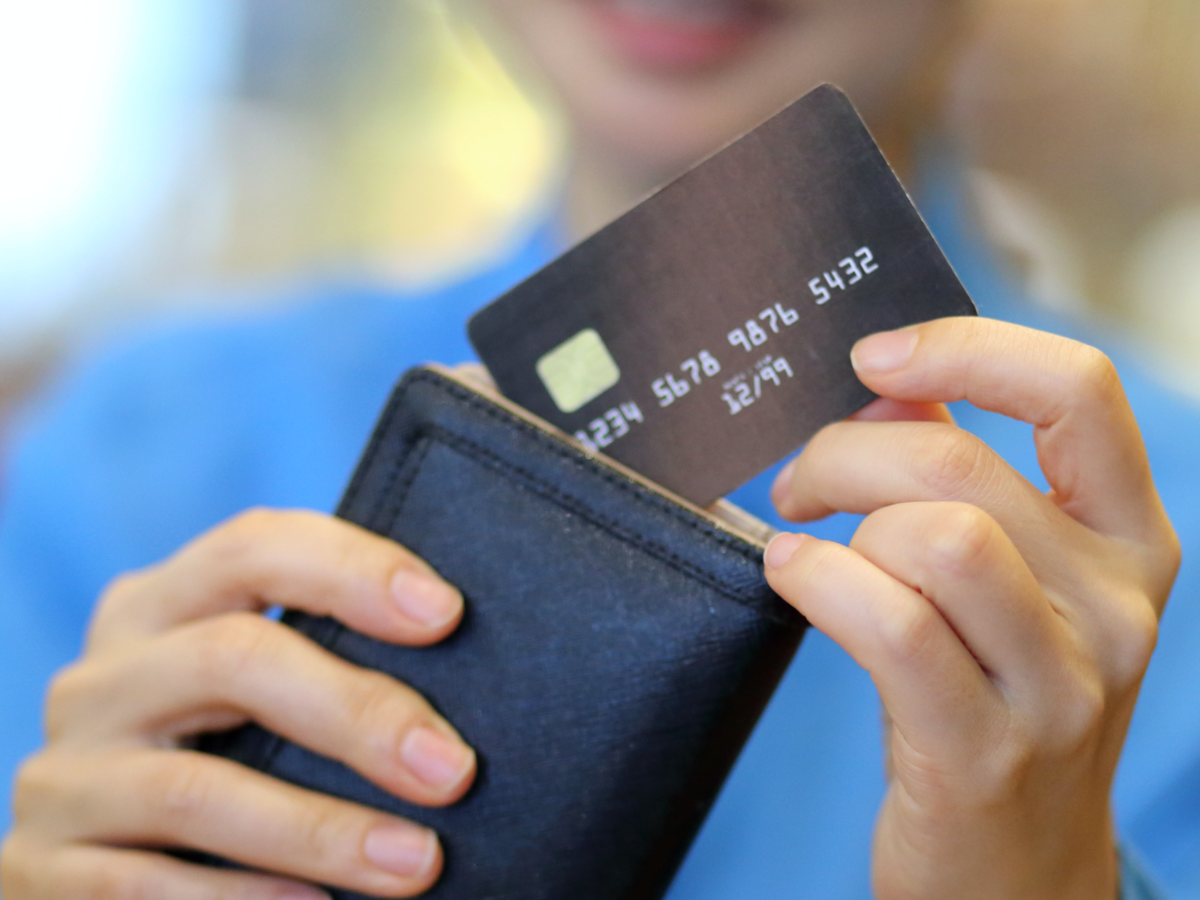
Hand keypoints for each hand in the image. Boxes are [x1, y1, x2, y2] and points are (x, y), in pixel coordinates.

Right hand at [1, 509, 474, 898]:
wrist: (104, 870)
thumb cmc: (222, 759)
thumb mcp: (255, 694)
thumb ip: (319, 663)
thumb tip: (458, 670)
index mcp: (160, 607)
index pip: (255, 548)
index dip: (352, 569)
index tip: (445, 613)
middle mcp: (101, 678)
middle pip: (231, 659)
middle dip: (356, 712)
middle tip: (452, 769)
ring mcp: (62, 774)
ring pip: (194, 790)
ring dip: (319, 831)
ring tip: (416, 861)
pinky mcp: (40, 870)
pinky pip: (141, 888)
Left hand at [765, 317, 1179, 899]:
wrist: (1015, 871)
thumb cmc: (992, 698)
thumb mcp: (1011, 585)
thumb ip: (965, 479)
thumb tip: (887, 388)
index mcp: (1130, 540)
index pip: (1078, 391)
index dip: (968, 349)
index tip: (874, 358)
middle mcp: (1115, 606)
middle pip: (961, 464)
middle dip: (847, 451)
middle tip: (801, 480)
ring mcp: (1059, 686)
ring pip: (934, 534)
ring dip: (840, 520)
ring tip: (804, 542)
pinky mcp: (983, 752)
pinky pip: (891, 624)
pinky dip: (819, 580)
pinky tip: (790, 575)